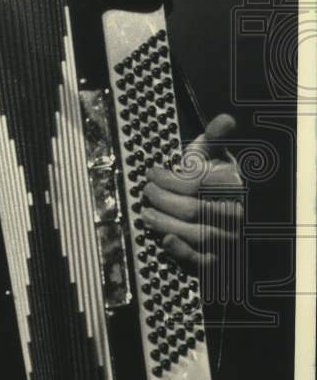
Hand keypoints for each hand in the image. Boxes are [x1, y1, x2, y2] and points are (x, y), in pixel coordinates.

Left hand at [142, 113, 244, 274]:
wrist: (233, 207)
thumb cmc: (216, 177)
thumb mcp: (215, 154)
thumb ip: (216, 137)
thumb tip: (226, 119)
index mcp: (232, 187)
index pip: (195, 185)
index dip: (168, 179)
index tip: (151, 173)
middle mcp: (233, 213)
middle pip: (192, 210)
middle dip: (162, 200)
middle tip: (146, 192)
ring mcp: (228, 237)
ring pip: (195, 234)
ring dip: (165, 224)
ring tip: (146, 214)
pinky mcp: (217, 258)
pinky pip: (201, 260)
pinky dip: (181, 252)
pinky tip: (164, 241)